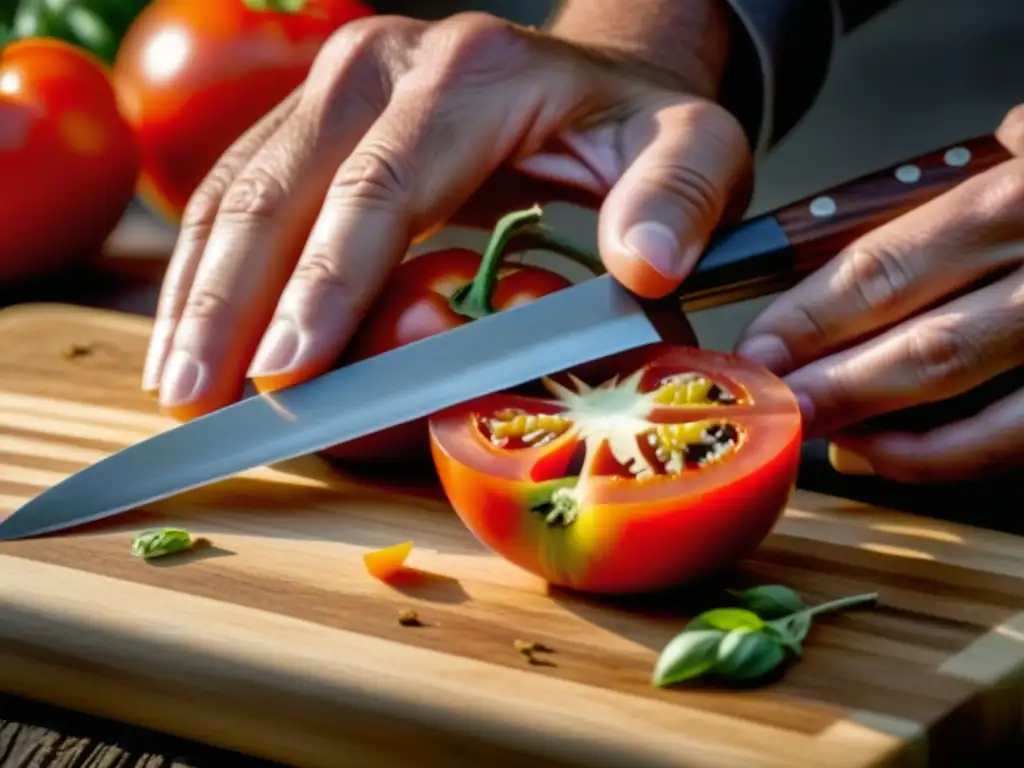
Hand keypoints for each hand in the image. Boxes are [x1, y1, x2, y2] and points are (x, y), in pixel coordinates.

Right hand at [142, 10, 750, 418]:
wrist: (592, 79)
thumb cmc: (634, 129)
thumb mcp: (690, 149)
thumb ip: (676, 198)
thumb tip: (642, 266)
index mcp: (469, 75)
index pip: (381, 185)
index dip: (327, 283)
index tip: (287, 374)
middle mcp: (384, 64)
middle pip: (283, 186)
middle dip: (233, 301)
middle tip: (199, 399)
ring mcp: (336, 86)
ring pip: (239, 187)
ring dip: (201, 291)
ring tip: (176, 384)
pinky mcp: (311, 115)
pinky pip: (237, 186)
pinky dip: (208, 266)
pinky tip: (190, 331)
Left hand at [735, 105, 1023, 483]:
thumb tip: (1004, 137)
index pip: (887, 263)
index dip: (809, 314)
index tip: (755, 347)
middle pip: (917, 335)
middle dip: (824, 381)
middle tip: (761, 408)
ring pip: (964, 391)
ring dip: (871, 423)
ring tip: (808, 436)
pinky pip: (1017, 435)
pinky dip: (943, 455)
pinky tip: (882, 455)